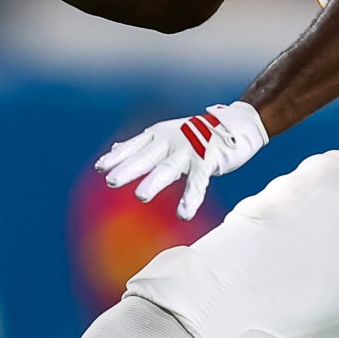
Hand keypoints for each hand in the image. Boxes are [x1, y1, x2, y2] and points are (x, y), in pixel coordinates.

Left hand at [96, 101, 267, 219]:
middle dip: (128, 168)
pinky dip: (191, 198)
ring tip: (141, 195)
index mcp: (160, 135)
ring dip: (155, 181)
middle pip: (146, 157)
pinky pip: (199, 182)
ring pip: (169, 168)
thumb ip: (143, 145)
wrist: (238, 124)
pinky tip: (184, 213)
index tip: (100, 168)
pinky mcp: (209, 160)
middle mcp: (172, 141)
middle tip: (111, 181)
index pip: (135, 145)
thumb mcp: (167, 136)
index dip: (118, 156)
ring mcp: (190, 150)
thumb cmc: (199, 135)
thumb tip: (116, 150)